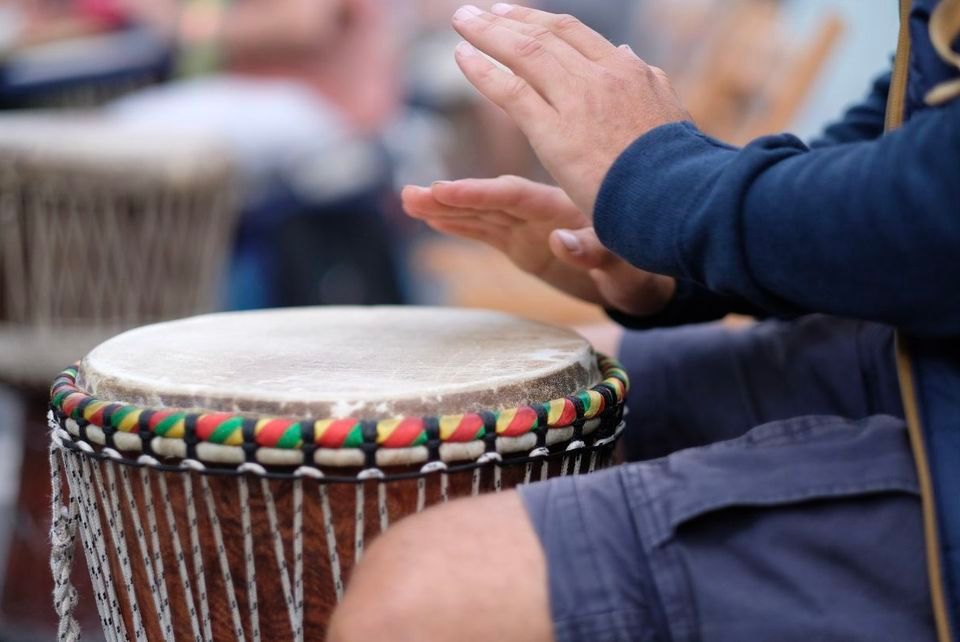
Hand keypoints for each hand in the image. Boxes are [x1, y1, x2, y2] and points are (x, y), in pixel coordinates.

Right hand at [403, 176, 674, 316]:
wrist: (649, 271)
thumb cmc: (643, 267)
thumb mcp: (625, 265)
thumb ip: (594, 252)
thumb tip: (560, 241)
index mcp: (565, 208)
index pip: (515, 196)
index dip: (479, 193)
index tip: (443, 190)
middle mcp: (543, 213)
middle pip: (491, 201)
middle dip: (451, 199)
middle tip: (411, 196)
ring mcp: (532, 228)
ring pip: (483, 214)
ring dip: (447, 208)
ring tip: (407, 200)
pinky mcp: (526, 245)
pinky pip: (488, 232)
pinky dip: (460, 225)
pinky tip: (432, 219)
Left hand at [450, 4, 688, 216]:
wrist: (675, 197)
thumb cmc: (676, 169)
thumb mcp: (670, 113)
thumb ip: (649, 82)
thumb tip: (630, 55)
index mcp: (628, 72)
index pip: (575, 35)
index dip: (540, 23)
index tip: (514, 16)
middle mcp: (600, 77)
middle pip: (545, 36)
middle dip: (507, 20)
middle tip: (476, 13)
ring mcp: (576, 101)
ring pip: (525, 53)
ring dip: (487, 34)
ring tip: (461, 21)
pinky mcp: (554, 132)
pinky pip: (511, 91)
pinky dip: (483, 71)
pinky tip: (462, 57)